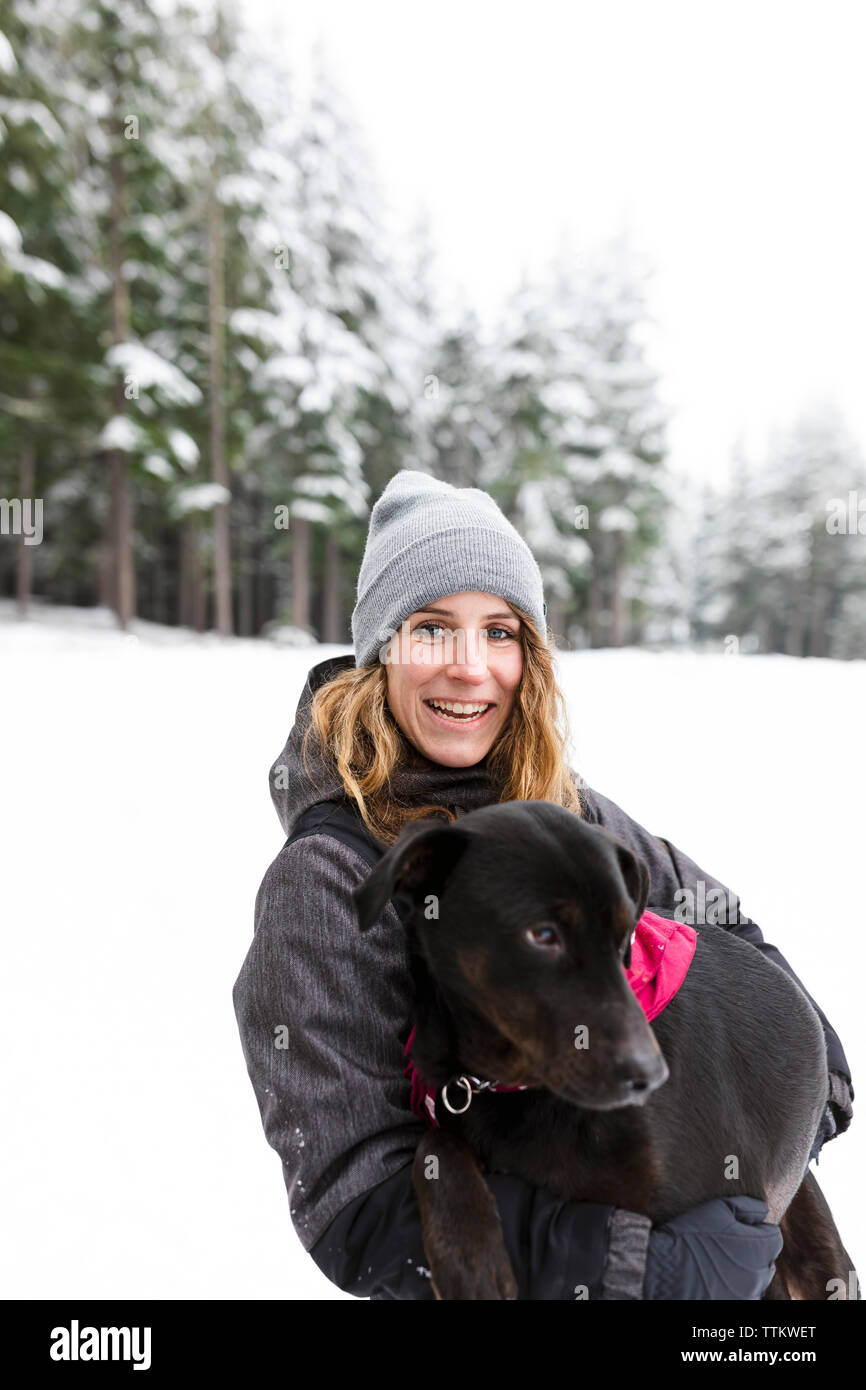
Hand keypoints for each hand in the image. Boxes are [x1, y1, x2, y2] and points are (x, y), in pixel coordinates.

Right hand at [644, 1195, 782, 1299]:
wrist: (665, 1271)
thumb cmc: (690, 1237)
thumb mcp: (716, 1210)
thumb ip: (745, 1206)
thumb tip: (763, 1209)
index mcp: (759, 1249)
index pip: (774, 1237)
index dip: (758, 1229)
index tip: (740, 1227)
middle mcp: (759, 1276)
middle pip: (767, 1261)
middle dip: (754, 1251)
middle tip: (727, 1244)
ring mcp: (748, 1296)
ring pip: (755, 1281)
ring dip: (745, 1272)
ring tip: (719, 1263)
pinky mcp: (735, 1308)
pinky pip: (743, 1296)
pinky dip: (734, 1288)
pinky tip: (715, 1279)